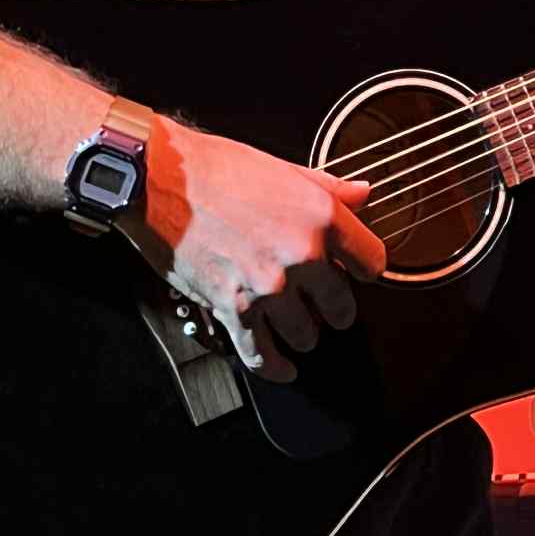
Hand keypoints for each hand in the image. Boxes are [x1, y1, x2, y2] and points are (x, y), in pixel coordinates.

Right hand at [122, 122, 385, 382]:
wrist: (162, 179)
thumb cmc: (216, 167)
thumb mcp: (283, 168)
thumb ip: (329, 187)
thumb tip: (362, 194)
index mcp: (320, 216)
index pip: (372, 262)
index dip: (363, 269)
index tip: (356, 273)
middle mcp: (302, 255)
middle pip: (341, 307)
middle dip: (334, 308)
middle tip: (325, 304)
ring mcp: (268, 287)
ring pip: (306, 335)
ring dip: (303, 334)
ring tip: (297, 326)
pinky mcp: (233, 309)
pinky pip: (263, 356)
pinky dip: (275, 368)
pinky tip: (283, 367)